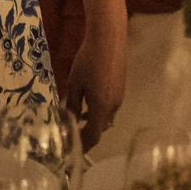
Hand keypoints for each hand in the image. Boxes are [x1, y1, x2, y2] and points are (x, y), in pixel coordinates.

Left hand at [65, 27, 126, 147]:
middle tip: (70, 132)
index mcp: (102, 107)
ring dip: (93, 121)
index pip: (93, 136)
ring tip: (76, 116)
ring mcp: (119, 97)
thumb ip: (73, 106)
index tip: (71, 151)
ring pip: (106, 117)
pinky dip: (99, 110)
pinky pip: (110, 107)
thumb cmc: (88, 60)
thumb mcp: (75, 83)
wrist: (108, 38)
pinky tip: (88, 100)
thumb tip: (69, 122)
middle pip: (101, 128)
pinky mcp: (121, 88)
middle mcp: (114, 106)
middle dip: (86, 133)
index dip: (83, 146)